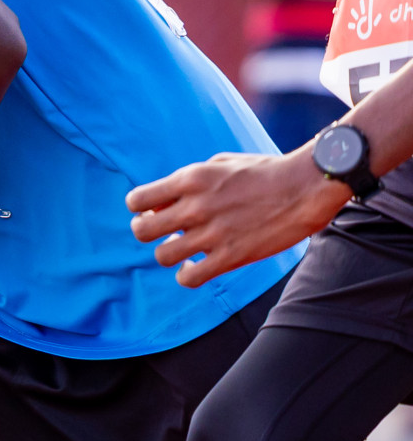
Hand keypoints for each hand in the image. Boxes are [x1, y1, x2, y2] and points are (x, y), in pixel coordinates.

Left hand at [128, 148, 347, 286]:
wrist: (305, 186)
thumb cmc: (263, 171)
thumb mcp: (219, 163)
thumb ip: (188, 181)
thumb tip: (162, 202)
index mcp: (189, 179)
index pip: (136, 200)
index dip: (139, 208)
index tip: (155, 210)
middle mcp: (194, 206)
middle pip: (141, 230)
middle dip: (146, 232)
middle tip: (162, 232)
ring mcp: (212, 233)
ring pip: (162, 256)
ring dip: (168, 255)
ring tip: (182, 250)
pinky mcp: (231, 256)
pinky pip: (189, 277)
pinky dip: (186, 276)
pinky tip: (196, 267)